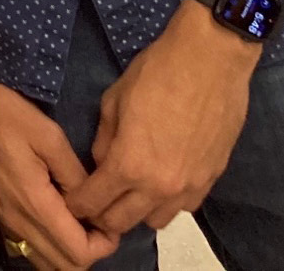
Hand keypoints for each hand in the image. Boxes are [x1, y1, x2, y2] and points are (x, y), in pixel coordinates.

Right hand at [0, 77, 120, 270]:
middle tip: (98, 220)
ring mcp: (4, 223)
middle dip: (89, 251)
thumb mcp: (48, 135)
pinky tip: (54, 214)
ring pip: (44, 262)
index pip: (79, 253)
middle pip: (64, 267)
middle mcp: (17, 224)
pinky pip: (28, 249)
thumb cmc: (3, 115)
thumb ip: (75, 173)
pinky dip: (48, 245)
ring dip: (68, 251)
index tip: (110, 220)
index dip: (104, 244)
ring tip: (78, 218)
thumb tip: (93, 200)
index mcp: (34, 205)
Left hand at [66, 0, 256, 236]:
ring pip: (155, 221)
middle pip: (122, 223)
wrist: (211, 60)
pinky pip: (184, 207)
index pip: (94, 204)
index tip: (71, 200)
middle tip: (96, 198)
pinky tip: (162, 179)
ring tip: (131, 189)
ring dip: (138, 211)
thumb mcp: (114, 99)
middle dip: (103, 215)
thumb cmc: (157, 72)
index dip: (77, 204)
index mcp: (129, 165)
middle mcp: (160, 188)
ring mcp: (189, 188)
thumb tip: (103, 161)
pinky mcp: (211, 180)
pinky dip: (167, 201)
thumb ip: (104, 139)